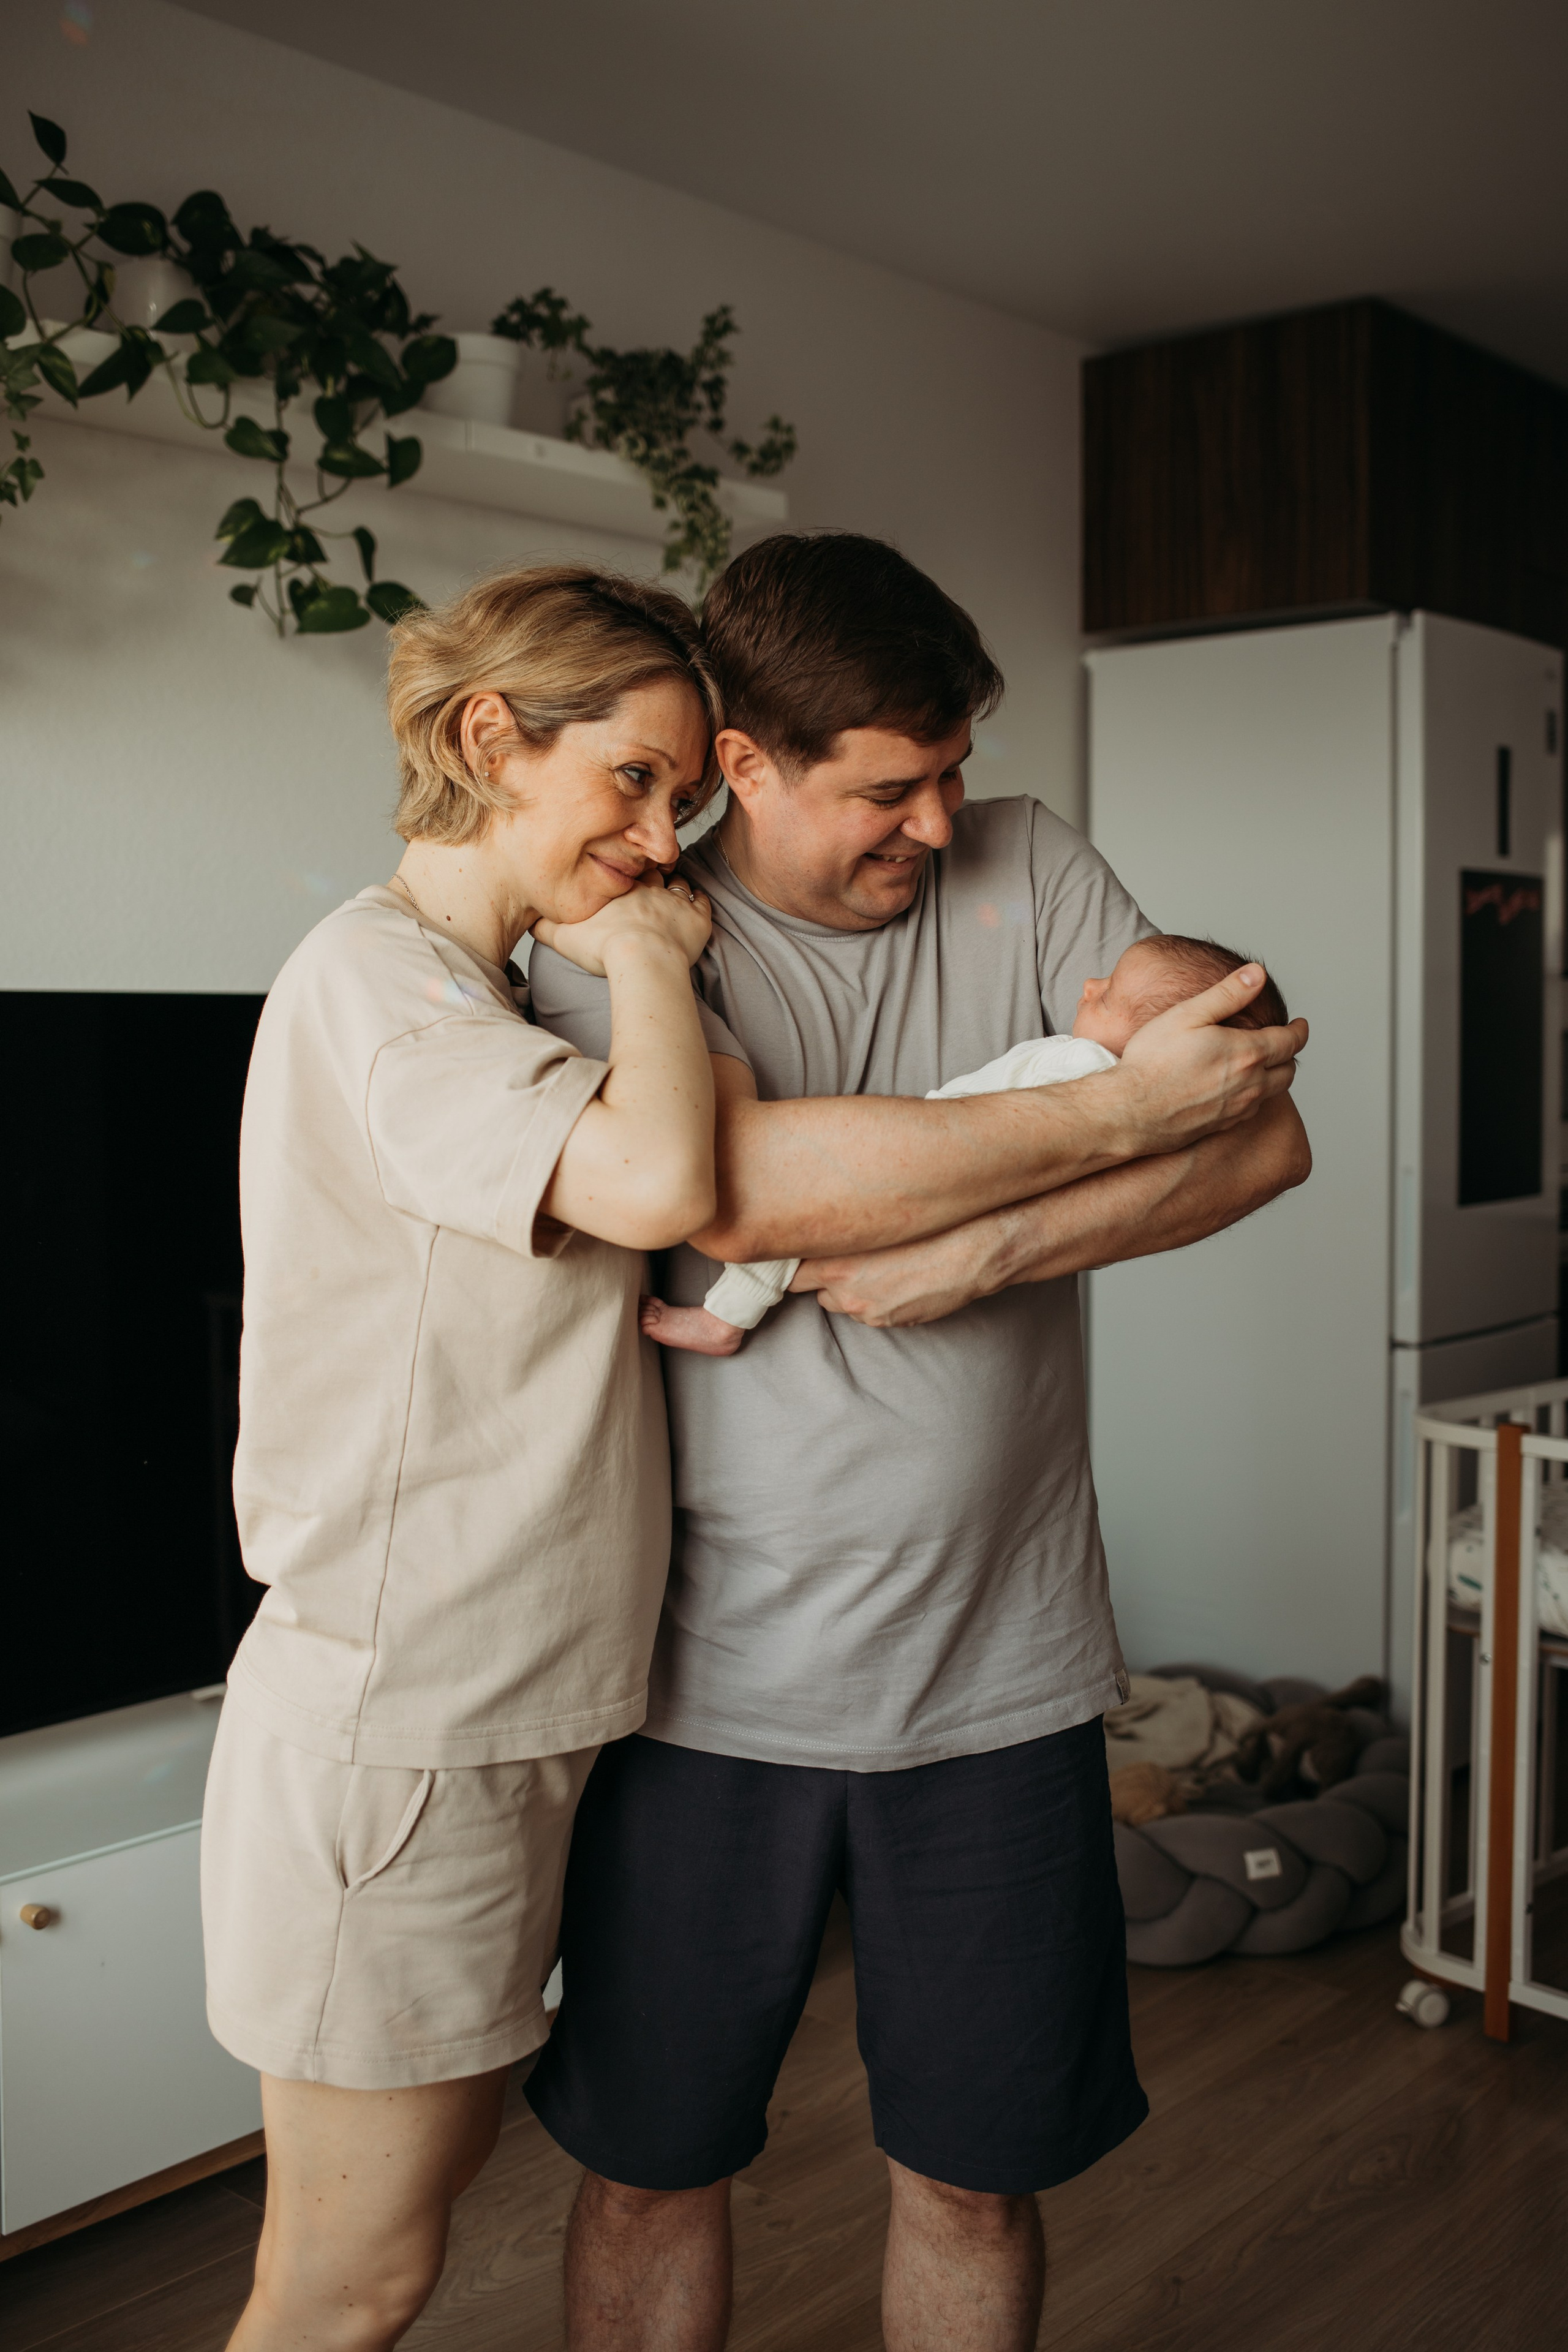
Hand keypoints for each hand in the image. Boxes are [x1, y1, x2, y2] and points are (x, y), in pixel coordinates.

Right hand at [534, 871, 710, 975]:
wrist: (641, 960)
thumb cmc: (602, 948)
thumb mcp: (562, 937)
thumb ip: (544, 927)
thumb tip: (529, 921)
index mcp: (620, 890)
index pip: (623, 872)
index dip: (624, 875)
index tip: (622, 879)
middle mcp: (649, 889)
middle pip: (652, 872)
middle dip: (650, 875)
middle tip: (648, 883)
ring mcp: (676, 902)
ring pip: (678, 882)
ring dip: (675, 886)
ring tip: (671, 892)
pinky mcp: (697, 920)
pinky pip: (702, 903)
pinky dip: (700, 902)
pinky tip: (696, 905)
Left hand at [791, 1223, 997, 1327]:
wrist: (968, 1257)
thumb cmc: (926, 1229)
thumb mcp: (876, 1224)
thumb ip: (843, 1234)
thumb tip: (824, 1236)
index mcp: (836, 1264)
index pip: (792, 1276)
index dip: (795, 1267)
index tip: (799, 1259)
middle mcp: (846, 1293)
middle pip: (817, 1291)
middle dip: (827, 1279)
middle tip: (848, 1259)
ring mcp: (868, 1312)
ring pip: (845, 1304)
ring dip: (853, 1292)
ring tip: (879, 1270)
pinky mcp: (889, 1322)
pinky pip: (870, 1313)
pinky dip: (876, 1301)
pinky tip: (897, 1282)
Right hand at [1115, 967, 1308, 1152]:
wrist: (1129, 1111)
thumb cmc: (1153, 1060)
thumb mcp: (1188, 1015)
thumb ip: (1227, 993)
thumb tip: (1258, 974)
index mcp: (1247, 1053)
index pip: (1291, 1041)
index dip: (1300, 1030)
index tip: (1300, 1025)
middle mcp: (1250, 1084)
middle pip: (1288, 1070)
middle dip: (1290, 1054)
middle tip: (1284, 1044)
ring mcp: (1238, 1109)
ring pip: (1272, 1093)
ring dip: (1274, 1077)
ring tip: (1263, 1065)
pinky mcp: (1222, 1126)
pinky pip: (1251, 1110)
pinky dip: (1255, 1096)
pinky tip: (1239, 1089)